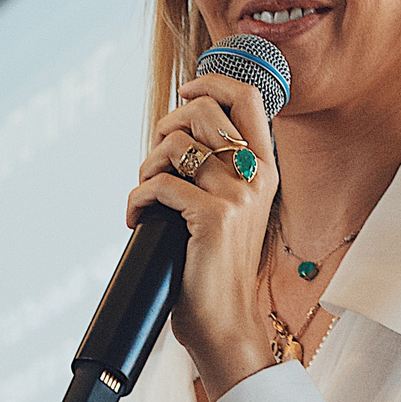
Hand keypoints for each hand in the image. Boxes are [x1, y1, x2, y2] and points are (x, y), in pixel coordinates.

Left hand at [124, 74, 279, 400]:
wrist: (226, 319)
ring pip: (174, 146)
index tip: (183, 96)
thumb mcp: (231, 204)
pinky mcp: (213, 218)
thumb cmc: (216, 262)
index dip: (209, 82)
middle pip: (202, 110)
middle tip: (157, 161)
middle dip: (166, 126)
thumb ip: (218, 164)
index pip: (247, 95)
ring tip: (146, 193)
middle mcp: (257, 174)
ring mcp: (238, 195)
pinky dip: (136, 200)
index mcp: (265, 165)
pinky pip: (158, 185)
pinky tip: (137, 220)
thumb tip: (178, 121)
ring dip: (146, 167)